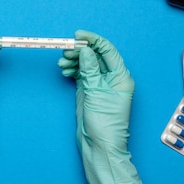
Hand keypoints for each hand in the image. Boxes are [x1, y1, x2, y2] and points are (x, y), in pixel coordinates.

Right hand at [58, 30, 143, 183]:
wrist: (100, 147)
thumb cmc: (105, 125)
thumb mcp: (96, 93)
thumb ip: (90, 70)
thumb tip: (85, 50)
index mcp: (121, 77)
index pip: (107, 50)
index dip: (93, 40)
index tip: (77, 36)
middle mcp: (112, 79)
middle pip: (95, 56)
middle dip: (80, 51)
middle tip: (65, 51)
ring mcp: (100, 85)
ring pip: (86, 64)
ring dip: (74, 61)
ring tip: (62, 64)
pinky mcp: (90, 92)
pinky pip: (81, 74)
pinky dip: (73, 70)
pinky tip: (65, 71)